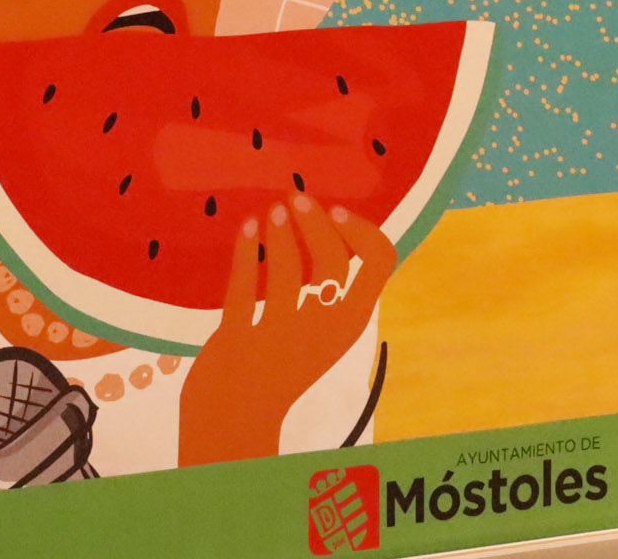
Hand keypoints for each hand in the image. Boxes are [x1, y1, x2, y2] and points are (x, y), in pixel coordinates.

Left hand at [175, 193, 397, 462]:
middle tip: (296, 197)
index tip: (336, 211)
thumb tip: (328, 224)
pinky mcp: (238, 342)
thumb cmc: (281, 366)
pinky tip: (246, 227)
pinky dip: (244, 251)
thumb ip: (330, 289)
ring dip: (280, 232)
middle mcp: (323, 330)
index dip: (362, 229)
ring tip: (273, 210)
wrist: (236, 420)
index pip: (380, 264)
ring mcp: (281, 339)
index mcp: (349, 323)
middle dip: (315, 222)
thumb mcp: (322, 330)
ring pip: (288, 272)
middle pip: (334, 262)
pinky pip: (242, 288)